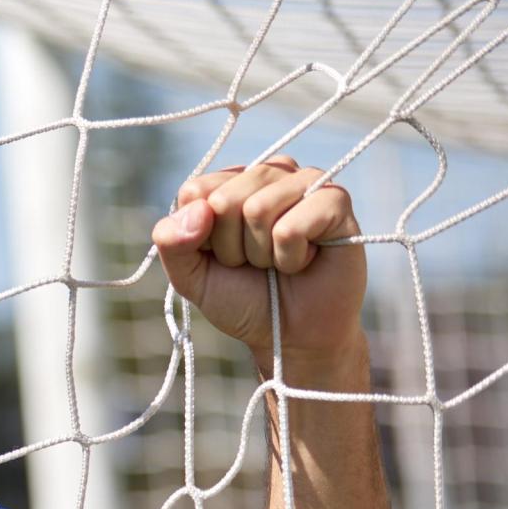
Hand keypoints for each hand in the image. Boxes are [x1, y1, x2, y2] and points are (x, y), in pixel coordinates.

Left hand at [151, 156, 366, 380]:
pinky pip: (291, 227)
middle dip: (232, 247)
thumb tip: (198, 209)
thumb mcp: (191, 276)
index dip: (201, 236)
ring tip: (277, 261)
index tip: (222, 254)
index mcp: (229, 183)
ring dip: (261, 253)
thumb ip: (172, 242)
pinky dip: (290, 258)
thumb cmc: (242, 298)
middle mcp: (267, 173)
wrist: (290, 335)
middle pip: (224, 199)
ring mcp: (303, 181)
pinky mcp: (335, 200)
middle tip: (254, 262)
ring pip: (257, 209)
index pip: (195, 191)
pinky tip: (303, 260)